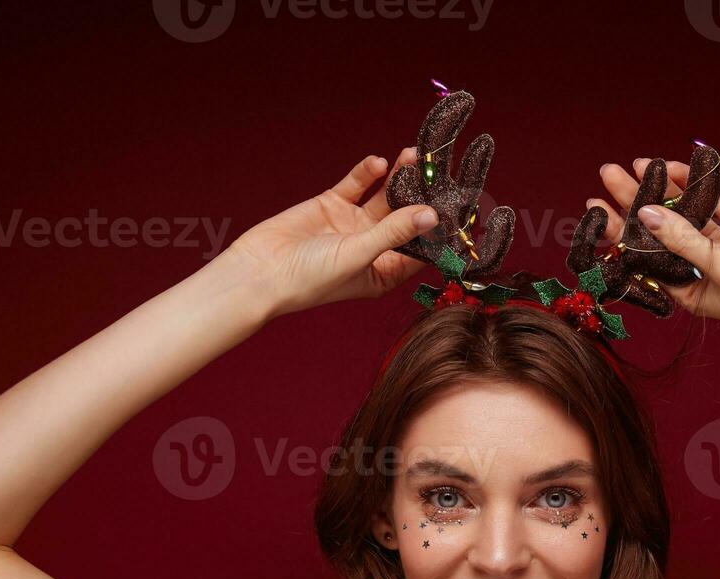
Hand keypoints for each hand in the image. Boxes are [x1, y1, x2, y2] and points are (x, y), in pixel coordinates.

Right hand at [227, 147, 439, 317]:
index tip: (460, 209)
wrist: (259, 272)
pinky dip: (367, 174)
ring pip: (384, 197)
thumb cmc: (310, 279)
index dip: (439, 231)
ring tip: (413, 156)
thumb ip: (394, 231)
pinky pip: (356, 185)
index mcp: (384, 273)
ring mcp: (353, 225)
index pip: (421, 250)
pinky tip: (378, 162)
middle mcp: (373, 248)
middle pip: (406, 218)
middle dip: (421, 196)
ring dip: (398, 178)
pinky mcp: (332, 205)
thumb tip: (431, 215)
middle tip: (439, 172)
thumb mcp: (359, 255)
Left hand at [588, 159, 719, 348]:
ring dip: (661, 188)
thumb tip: (645, 213)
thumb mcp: (719, 271)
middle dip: (632, 201)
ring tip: (633, 164)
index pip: (642, 257)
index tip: (593, 209)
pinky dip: (696, 184)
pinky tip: (673, 168)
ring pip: (685, 211)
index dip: (617, 233)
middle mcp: (701, 266)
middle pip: (658, 229)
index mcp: (687, 290)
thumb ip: (683, 241)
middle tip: (606, 173)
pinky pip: (716, 200)